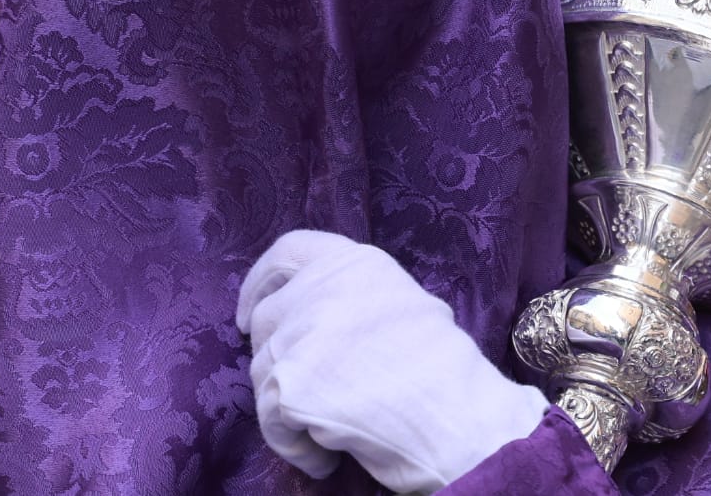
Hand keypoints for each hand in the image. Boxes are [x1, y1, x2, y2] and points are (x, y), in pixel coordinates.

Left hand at [237, 229, 550, 493]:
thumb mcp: (405, 303)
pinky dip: (292, 444)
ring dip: (287, 407)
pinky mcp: (290, 382)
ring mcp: (303, 333)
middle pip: (269, 319)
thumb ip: (354, 294)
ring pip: (263, 369)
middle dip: (275, 357)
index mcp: (355, 263)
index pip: (288, 251)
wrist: (461, 421)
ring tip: (328, 432)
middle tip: (299, 392)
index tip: (248, 314)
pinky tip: (325, 458)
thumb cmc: (445, 375)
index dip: (260, 282)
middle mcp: (323, 287)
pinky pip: (270, 417)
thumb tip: (307, 309)